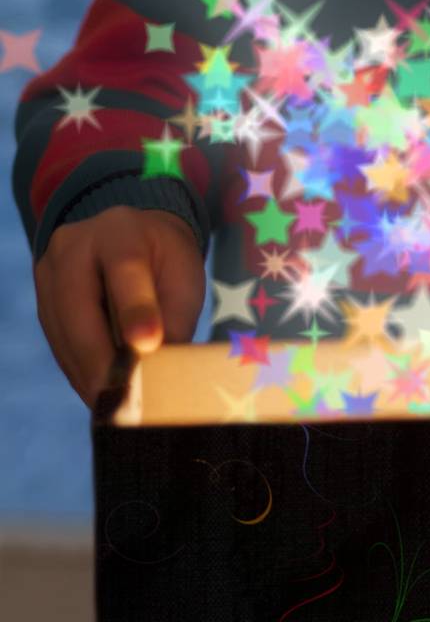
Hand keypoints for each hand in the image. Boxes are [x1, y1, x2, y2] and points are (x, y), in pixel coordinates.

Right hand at [33, 205, 205, 410]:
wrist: (130, 239)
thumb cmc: (163, 260)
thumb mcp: (183, 275)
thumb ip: (175, 316)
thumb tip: (165, 371)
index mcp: (120, 229)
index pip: (125, 270)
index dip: (135, 311)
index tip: (148, 347)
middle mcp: (75, 245)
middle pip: (80, 307)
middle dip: (102, 360)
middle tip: (125, 400)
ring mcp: (50, 272)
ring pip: (64, 333)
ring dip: (89, 375)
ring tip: (118, 405)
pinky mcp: (42, 300)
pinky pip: (58, 344)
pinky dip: (81, 372)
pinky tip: (101, 392)